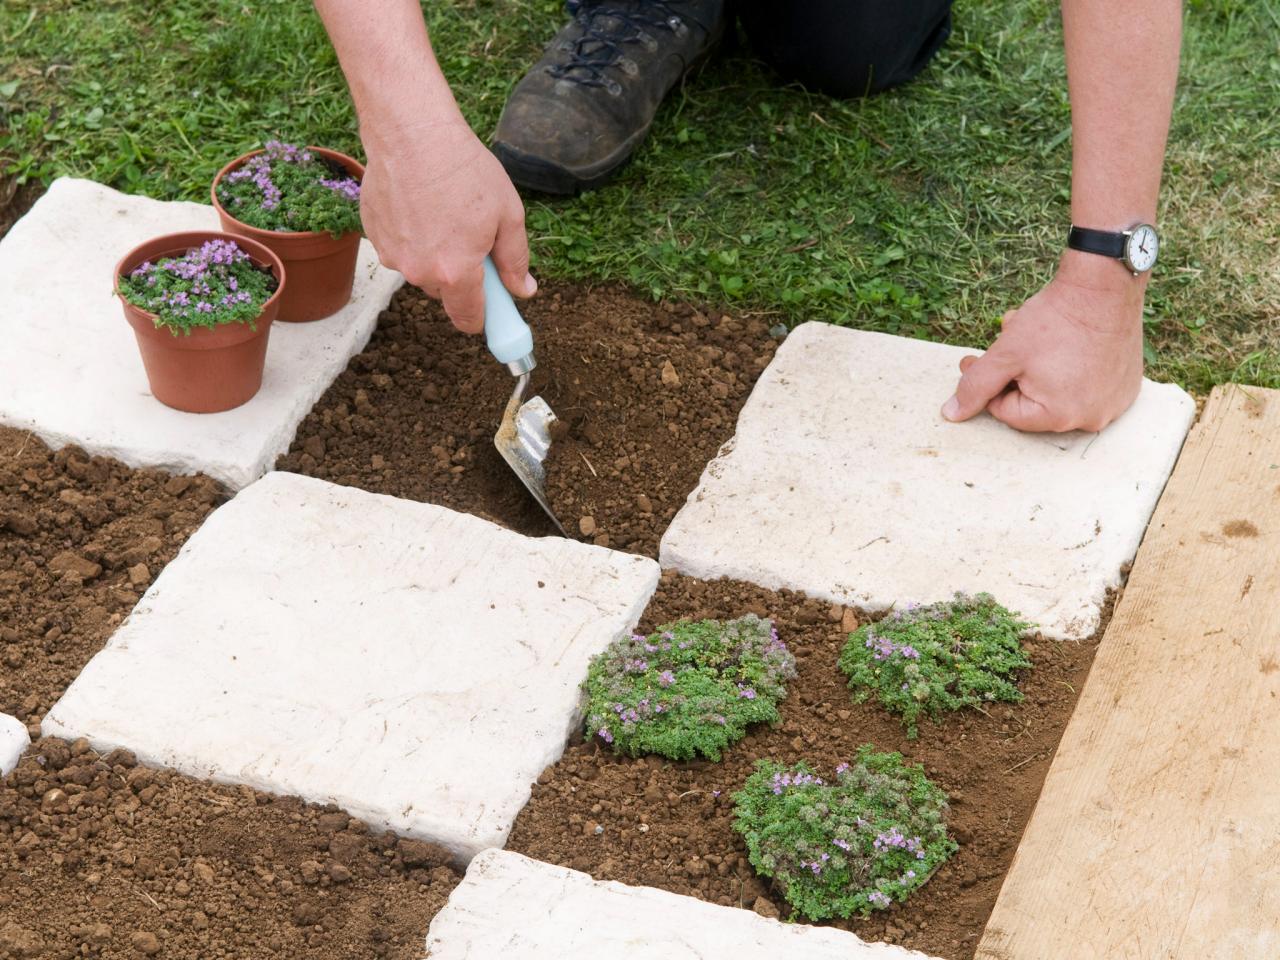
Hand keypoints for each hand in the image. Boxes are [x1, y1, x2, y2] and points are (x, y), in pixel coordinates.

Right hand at [359, 117, 534, 333]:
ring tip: (444, 212)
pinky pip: (400, 249)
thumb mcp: (508, 215)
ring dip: (434, 254)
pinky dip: (412, 236)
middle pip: (445, 293)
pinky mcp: (374, 236)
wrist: (412, 133)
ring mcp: (392, 255)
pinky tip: (420, 205)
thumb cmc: (464, 170)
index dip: (483, 317)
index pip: (468, 319)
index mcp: (456, 273)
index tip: (492, 309)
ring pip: (421, 270)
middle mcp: (419, 272)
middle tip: (472, 238)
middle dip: (460, 276)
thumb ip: (516, 260)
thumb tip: (523, 291)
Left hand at [941, 252, 1145, 432]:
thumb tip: (952, 414)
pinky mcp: (1125, 385)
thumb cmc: (1054, 321)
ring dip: (1036, 367)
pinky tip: (1062, 343)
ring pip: (1056, 392)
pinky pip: (1086, 384)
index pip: (1006, 411)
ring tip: (1033, 338)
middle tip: (1003, 345)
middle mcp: (1091, 418)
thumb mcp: (1004, 354)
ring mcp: (1113, 403)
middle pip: (1032, 403)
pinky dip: (1068, 367)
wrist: (1105, 286)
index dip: (987, 384)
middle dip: (1012, 373)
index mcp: (1058, 416)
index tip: (975, 360)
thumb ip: (976, 387)